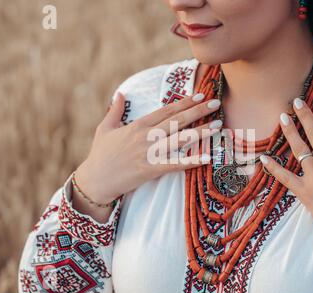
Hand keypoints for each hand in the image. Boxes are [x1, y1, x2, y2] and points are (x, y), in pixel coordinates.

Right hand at [74, 92, 222, 217]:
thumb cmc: (100, 155)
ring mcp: (149, 153)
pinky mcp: (151, 170)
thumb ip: (114, 110)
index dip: (183, 102)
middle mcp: (146, 136)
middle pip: (176, 121)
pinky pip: (175, 164)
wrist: (94, 180)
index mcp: (137, 125)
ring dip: (200, 132)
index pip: (165, 110)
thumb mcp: (104, 128)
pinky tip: (207, 158)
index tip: (199, 95)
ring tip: (218, 125)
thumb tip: (120, 93)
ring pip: (179, 139)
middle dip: (198, 111)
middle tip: (215, 103)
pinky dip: (192, 161)